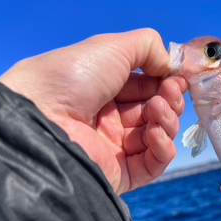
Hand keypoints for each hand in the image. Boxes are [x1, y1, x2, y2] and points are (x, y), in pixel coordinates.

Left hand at [0, 29, 187, 194]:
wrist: (42, 117)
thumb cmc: (72, 77)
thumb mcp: (112, 47)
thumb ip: (149, 47)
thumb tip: (172, 64)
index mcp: (105, 91)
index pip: (147, 89)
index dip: (166, 84)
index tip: (178, 78)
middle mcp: (110, 119)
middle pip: (157, 112)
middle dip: (170, 100)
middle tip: (168, 93)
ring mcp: (116, 147)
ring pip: (159, 136)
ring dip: (167, 120)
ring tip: (157, 110)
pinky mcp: (121, 173)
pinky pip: (153, 164)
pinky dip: (163, 147)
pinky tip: (155, 132)